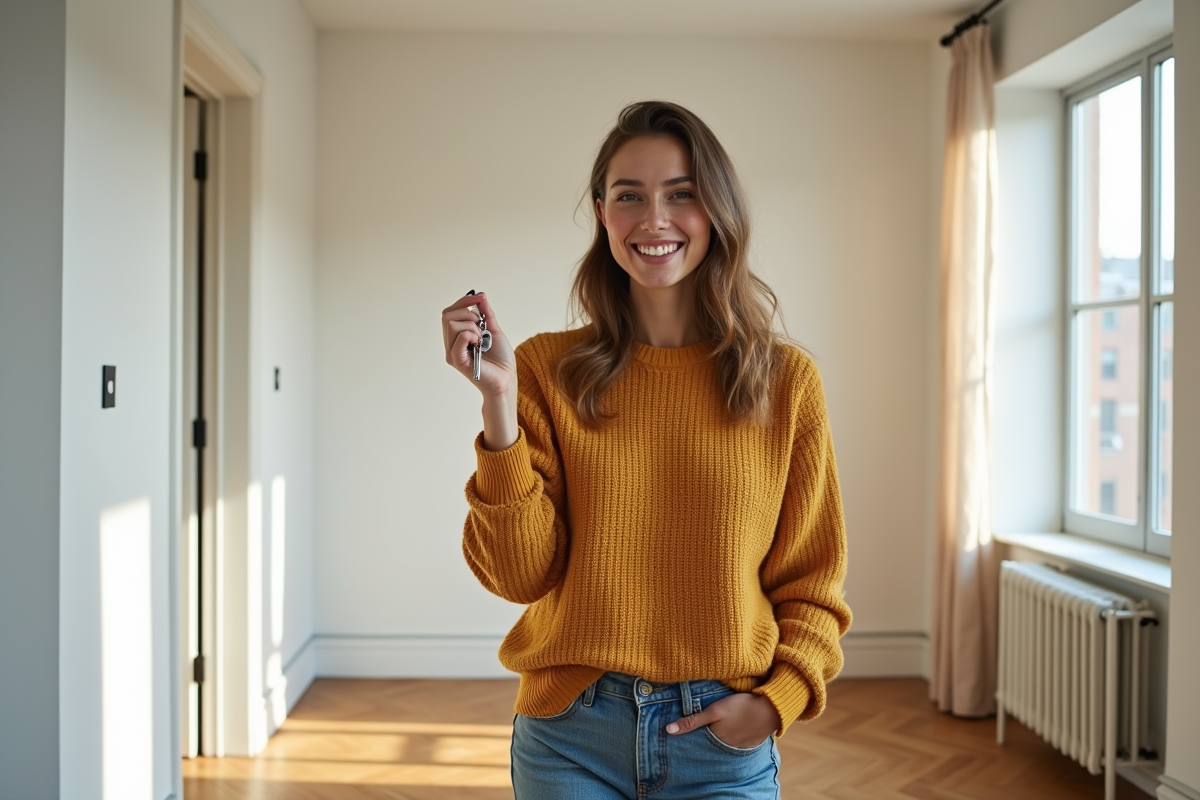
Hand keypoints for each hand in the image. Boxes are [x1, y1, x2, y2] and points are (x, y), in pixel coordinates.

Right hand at [441, 292, 518, 450]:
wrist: (507, 380)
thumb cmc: (501, 360)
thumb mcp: (494, 330)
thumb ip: (486, 314)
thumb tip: (480, 296)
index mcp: (457, 337)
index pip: (450, 312)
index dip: (464, 301)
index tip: (480, 297)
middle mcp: (451, 344)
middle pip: (447, 315)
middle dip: (467, 313)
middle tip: (482, 327)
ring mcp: (453, 352)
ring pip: (452, 324)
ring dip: (472, 326)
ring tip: (482, 339)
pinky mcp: (457, 360)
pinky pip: (458, 337)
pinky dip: (471, 334)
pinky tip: (479, 343)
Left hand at [665, 692, 780, 748]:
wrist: (771, 709)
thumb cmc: (740, 707)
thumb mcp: (714, 711)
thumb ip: (692, 721)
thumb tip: (668, 730)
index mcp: (716, 739)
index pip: (699, 741)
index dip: (691, 736)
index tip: (683, 732)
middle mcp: (727, 747)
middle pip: (711, 743)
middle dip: (705, 737)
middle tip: (702, 728)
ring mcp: (740, 746)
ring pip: (724, 743)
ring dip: (720, 737)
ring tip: (717, 728)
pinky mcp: (751, 742)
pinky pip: (737, 742)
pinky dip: (733, 737)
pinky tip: (733, 729)